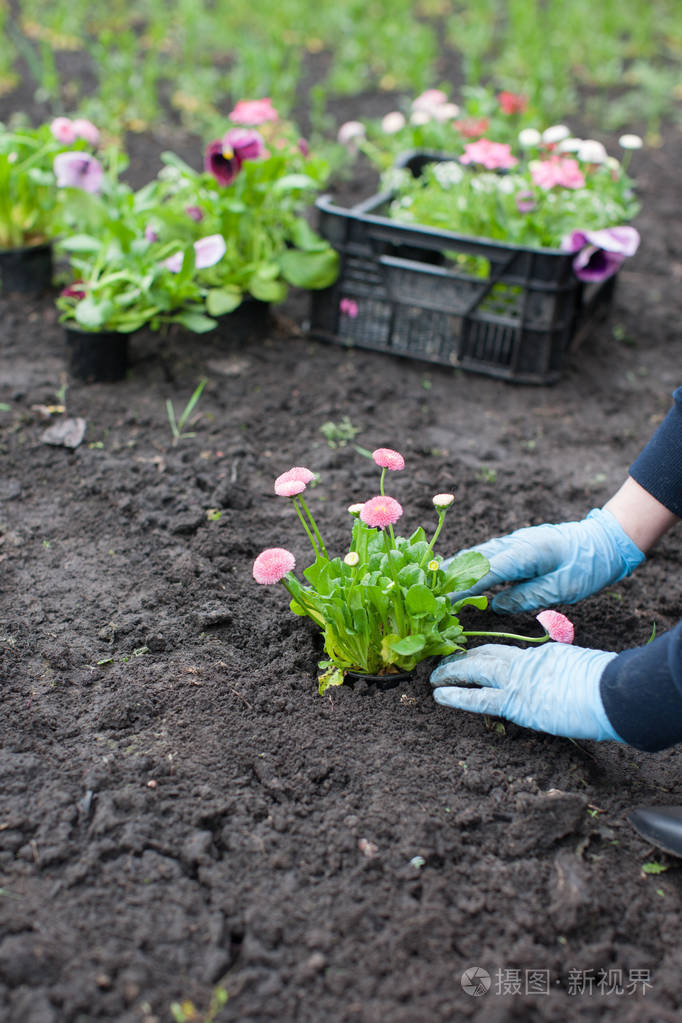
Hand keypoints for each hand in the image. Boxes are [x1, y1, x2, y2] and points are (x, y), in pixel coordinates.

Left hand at [430, 642, 621, 741]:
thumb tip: (557, 683)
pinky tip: (439, 696)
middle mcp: (526, 662)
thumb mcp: (580, 669)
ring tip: (433, 678)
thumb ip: (561, 672)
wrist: (612, 693)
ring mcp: (519, 680)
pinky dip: (457, 696)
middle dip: (461, 657)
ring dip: (451, 672)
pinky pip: (479, 698)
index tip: (469, 654)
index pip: (505, 652)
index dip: (483, 654)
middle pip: (485, 654)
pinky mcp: (517, 703)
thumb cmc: (606, 686)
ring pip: (475, 670)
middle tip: (443, 661)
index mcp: (542, 655)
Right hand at [446, 507, 644, 612]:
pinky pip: (488, 554)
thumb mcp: (564, 588)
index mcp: (525, 552)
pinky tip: (459, 572)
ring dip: (456, 567)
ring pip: (478, 554)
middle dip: (450, 574)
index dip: (462, 586)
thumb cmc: (589, 565)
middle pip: (475, 558)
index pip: (486, 571)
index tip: (443, 599)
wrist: (605, 540)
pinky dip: (470, 563)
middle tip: (426, 590)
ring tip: (433, 581)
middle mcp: (515, 543)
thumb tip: (497, 606)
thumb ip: (529, 596)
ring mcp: (515, 541)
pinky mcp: (518, 545)